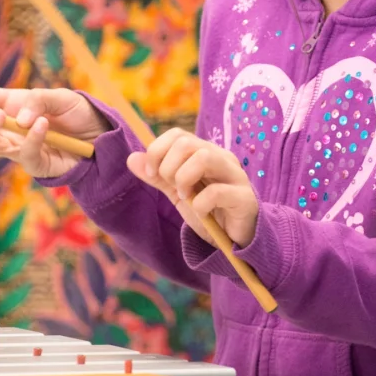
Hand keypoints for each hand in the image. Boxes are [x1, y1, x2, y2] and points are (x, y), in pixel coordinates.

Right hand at [0, 83, 108, 178]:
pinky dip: (31, 138)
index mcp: (13, 105)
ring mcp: (20, 148)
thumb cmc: (78, 114)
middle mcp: (12, 128)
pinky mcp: (36, 164)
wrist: (102, 137)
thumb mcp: (59, 97)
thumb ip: (36, 100)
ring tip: (0, 114)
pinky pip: (25, 154)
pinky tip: (39, 125)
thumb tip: (17, 117)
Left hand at [127, 128, 258, 247]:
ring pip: (204, 157)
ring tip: (185, 197)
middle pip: (186, 143)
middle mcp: (221, 157)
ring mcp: (235, 175)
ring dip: (184, 179)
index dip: (158, 151)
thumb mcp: (177, 193)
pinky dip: (200, 204)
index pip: (178, 134)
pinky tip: (202, 212)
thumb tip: (132, 158)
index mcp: (205, 152)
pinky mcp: (244, 197)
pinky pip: (216, 192)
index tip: (152, 174)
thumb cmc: (208, 211)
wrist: (235, 240)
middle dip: (168, 167)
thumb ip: (157, 176)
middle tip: (171, 187)